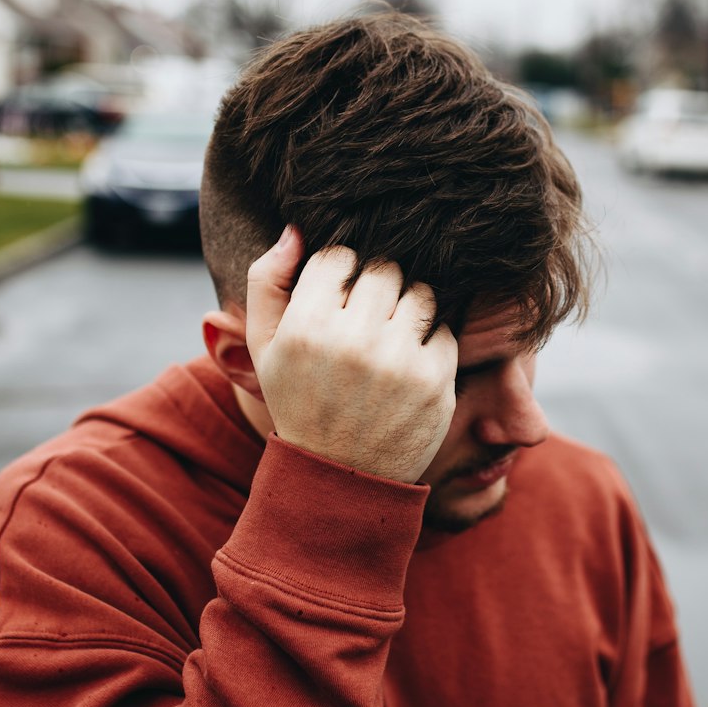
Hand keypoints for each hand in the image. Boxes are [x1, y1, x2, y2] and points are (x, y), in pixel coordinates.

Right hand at [245, 228, 457, 482]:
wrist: (340, 477)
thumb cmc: (299, 402)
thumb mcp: (263, 348)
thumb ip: (265, 282)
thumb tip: (295, 230)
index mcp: (306, 326)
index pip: (337, 255)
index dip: (339, 272)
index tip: (337, 299)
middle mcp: (354, 340)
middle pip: (383, 267)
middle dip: (375, 285)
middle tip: (367, 317)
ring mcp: (400, 360)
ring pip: (420, 290)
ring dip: (407, 304)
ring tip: (389, 334)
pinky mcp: (437, 380)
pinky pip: (443, 327)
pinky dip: (428, 338)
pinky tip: (406, 361)